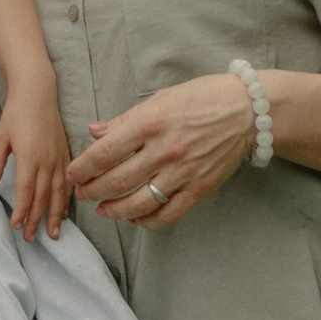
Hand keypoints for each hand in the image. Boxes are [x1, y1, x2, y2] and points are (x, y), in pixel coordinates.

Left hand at [0, 78, 71, 240]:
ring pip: (59, 193)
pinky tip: (64, 211)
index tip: (17, 227)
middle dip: (37, 220)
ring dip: (55, 215)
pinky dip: (67, 199)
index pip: (26, 192)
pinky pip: (68, 182)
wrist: (38, 92)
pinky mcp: (66, 153)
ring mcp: (60, 158)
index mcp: (30, 158)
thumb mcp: (1, 137)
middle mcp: (48, 161)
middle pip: (43, 198)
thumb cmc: (16, 112)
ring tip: (53, 233)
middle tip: (32, 238)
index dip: (22, 212)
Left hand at [71, 73, 255, 229]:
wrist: (248, 111)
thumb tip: (94, 132)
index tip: (72, 174)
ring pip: (138, 202)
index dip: (83, 167)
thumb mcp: (160, 99)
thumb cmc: (203, 98)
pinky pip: (167, 213)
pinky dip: (147, 221)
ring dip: (114, 210)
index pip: (105, 152)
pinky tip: (135, 218)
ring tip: (103, 209)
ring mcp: (183, 172)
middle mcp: (164, 150)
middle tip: (82, 193)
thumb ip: (125, 120)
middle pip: (117, 181)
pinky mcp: (200, 188)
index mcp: (151, 123)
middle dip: (92, 191)